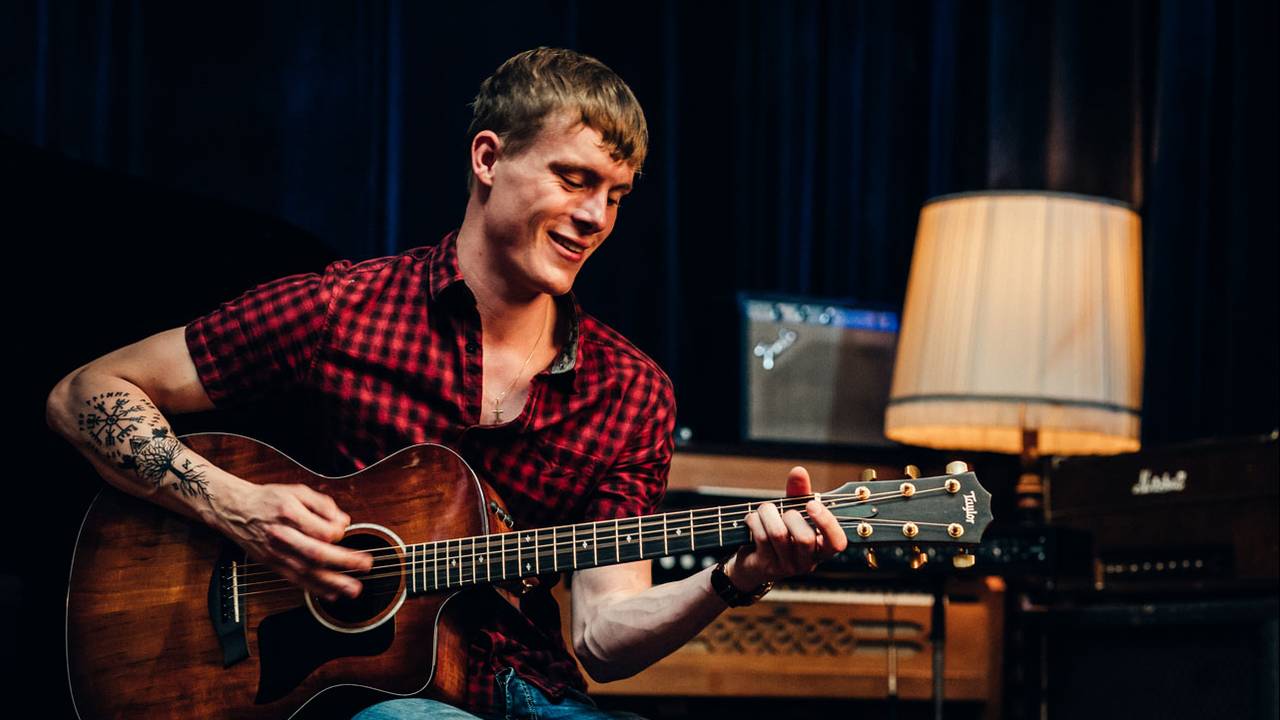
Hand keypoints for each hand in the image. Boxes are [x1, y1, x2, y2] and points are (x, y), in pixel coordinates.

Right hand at [213, 480, 372, 600]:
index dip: (338, 533)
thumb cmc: (269, 499)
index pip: (320, 529)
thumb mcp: (296, 491)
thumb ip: (323, 504)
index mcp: (289, 512)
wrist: (234, 510)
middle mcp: (281, 535)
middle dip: (345, 562)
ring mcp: (276, 553)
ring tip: (354, 588)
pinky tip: (332, 594)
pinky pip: (295, 580)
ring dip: (333, 582)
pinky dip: (315, 589)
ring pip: (307, 572)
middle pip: (316, 553)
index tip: (344, 531)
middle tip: (366, 565)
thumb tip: (344, 522)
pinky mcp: (272, 565)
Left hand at [725, 466, 848, 589]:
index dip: (827, 523)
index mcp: (821, 548)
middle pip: (805, 538)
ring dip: (768, 513)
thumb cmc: (780, 532)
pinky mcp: (764, 565)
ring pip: (778, 534)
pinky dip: (754, 520)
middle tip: (784, 512)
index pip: (837, 543)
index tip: (812, 504)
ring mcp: (785, 566)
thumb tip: (799, 471)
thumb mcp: (793, 511)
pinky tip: (752, 519)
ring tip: (764, 510)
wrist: (752, 561)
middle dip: (790, 515)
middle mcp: (807, 562)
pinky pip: (761, 536)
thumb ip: (799, 492)